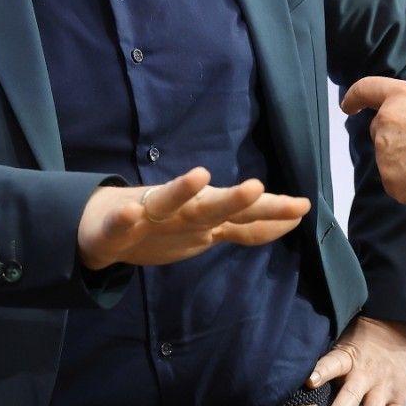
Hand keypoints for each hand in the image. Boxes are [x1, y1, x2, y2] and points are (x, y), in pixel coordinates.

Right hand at [76, 167, 309, 270]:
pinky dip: (125, 218)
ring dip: (182, 190)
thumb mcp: (209, 228)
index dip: (271, 212)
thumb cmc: (163, 223)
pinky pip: (121, 225)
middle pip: (211, 207)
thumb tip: (295, 217)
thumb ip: (249, 226)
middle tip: (257, 187)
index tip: (303, 206)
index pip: (243, 216)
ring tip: (199, 176)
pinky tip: (129, 212)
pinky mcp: (117, 229)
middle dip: (234, 200)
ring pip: (168, 203)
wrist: (101, 226)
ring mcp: (149, 218)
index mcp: (204, 215)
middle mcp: (181, 212)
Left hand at [307, 316, 405, 405]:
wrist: (403, 325)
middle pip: (352, 396)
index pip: (334, 362)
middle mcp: (367, 374)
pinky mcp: (398, 400)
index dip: (322, 371)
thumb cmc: (366, 334)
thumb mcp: (345, 336)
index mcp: (350, 356)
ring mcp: (384, 389)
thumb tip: (294, 372)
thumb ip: (328, 357)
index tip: (308, 381)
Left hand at [341, 78, 405, 209]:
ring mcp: (385, 152)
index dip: (355, 97)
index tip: (348, 106)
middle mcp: (387, 121)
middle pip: (380, 130)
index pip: (366, 89)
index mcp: (402, 96)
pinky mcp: (390, 180)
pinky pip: (397, 182)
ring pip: (389, 158)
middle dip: (396, 139)